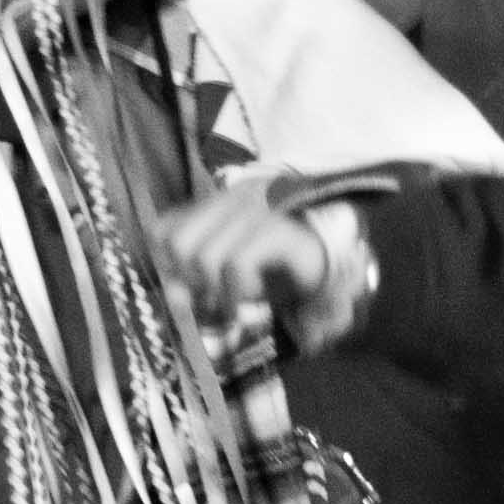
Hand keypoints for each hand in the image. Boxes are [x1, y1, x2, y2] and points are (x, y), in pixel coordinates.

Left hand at [153, 181, 370, 352]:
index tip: (189, 294)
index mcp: (220, 203)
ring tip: (235, 305)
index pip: (163, 229)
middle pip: (178, 243)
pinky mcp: (278, 229)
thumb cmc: (285, 277)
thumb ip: (198, 282)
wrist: (339, 275)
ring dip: (216, 293)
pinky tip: (251, 302)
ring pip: (204, 255)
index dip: (167, 267)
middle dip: (190, 283)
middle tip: (213, 304)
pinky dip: (236, 292)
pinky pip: (237, 262)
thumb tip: (171, 298)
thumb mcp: (233, 278)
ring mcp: (259, 210)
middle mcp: (235, 197)